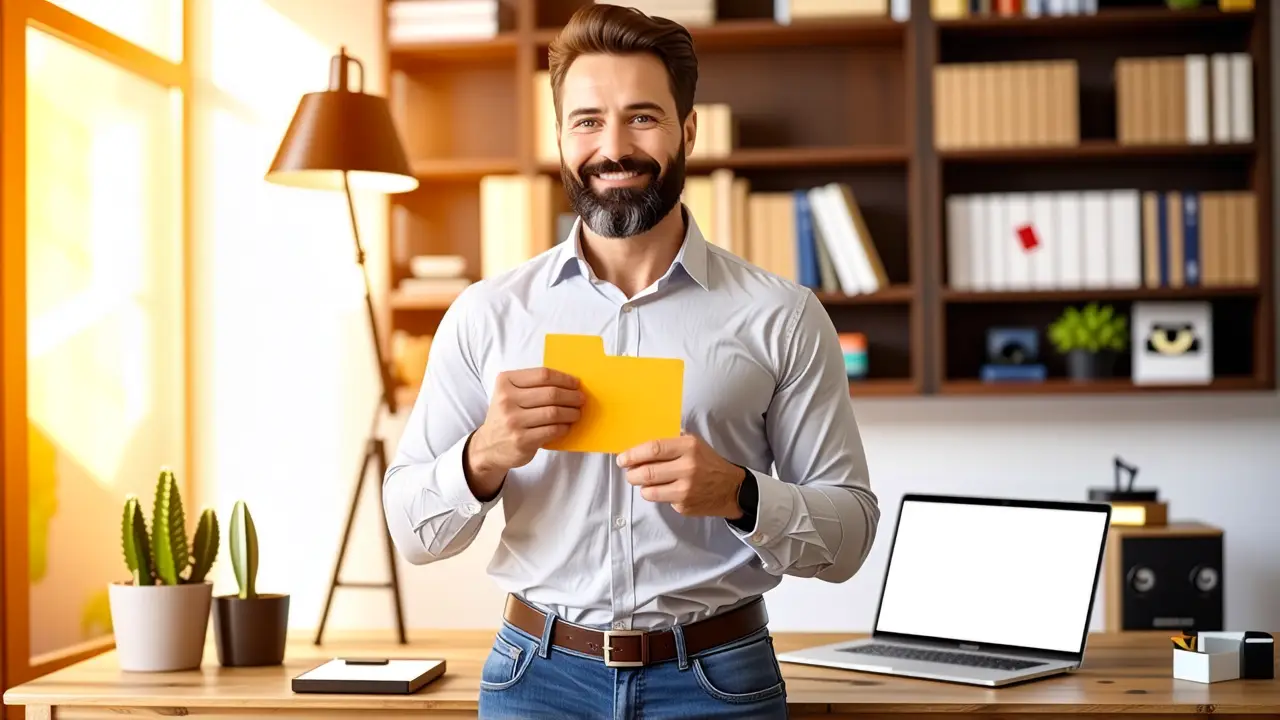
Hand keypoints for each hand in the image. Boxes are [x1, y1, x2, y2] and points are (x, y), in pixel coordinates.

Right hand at [466, 368, 582, 497]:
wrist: (488, 446)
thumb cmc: (507, 415)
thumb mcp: (510, 394)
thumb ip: (532, 386)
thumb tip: (569, 383)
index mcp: (505, 382)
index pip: (542, 375)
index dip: (564, 378)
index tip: (575, 383)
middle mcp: (507, 400)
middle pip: (551, 393)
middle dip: (571, 396)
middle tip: (580, 399)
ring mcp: (513, 421)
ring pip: (553, 412)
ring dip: (571, 412)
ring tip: (576, 413)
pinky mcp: (521, 440)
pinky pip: (552, 430)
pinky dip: (564, 427)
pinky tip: (566, 426)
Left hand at [618, 433, 744, 518]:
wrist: (731, 489)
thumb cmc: (707, 463)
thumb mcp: (694, 444)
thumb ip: (670, 442)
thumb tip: (640, 446)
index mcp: (689, 447)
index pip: (654, 448)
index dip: (633, 454)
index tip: (623, 459)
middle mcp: (688, 468)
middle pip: (647, 472)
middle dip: (632, 474)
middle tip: (629, 472)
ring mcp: (686, 490)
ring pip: (649, 491)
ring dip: (642, 486)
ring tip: (644, 482)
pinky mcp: (684, 506)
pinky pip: (661, 500)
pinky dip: (657, 495)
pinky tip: (665, 490)